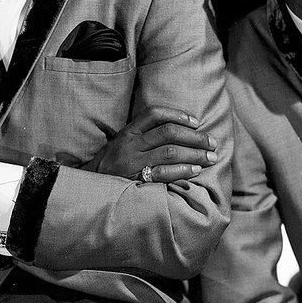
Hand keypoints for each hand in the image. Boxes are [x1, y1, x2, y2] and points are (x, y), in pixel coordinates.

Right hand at [86, 106, 216, 181]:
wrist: (89, 188)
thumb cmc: (110, 165)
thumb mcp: (121, 144)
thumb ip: (143, 137)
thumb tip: (178, 132)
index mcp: (127, 132)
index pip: (154, 114)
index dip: (177, 115)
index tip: (196, 122)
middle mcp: (130, 145)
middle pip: (168, 133)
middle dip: (194, 137)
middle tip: (211, 143)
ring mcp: (132, 163)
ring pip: (169, 152)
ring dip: (194, 154)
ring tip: (209, 157)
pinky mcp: (135, 181)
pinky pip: (163, 174)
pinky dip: (182, 171)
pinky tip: (195, 171)